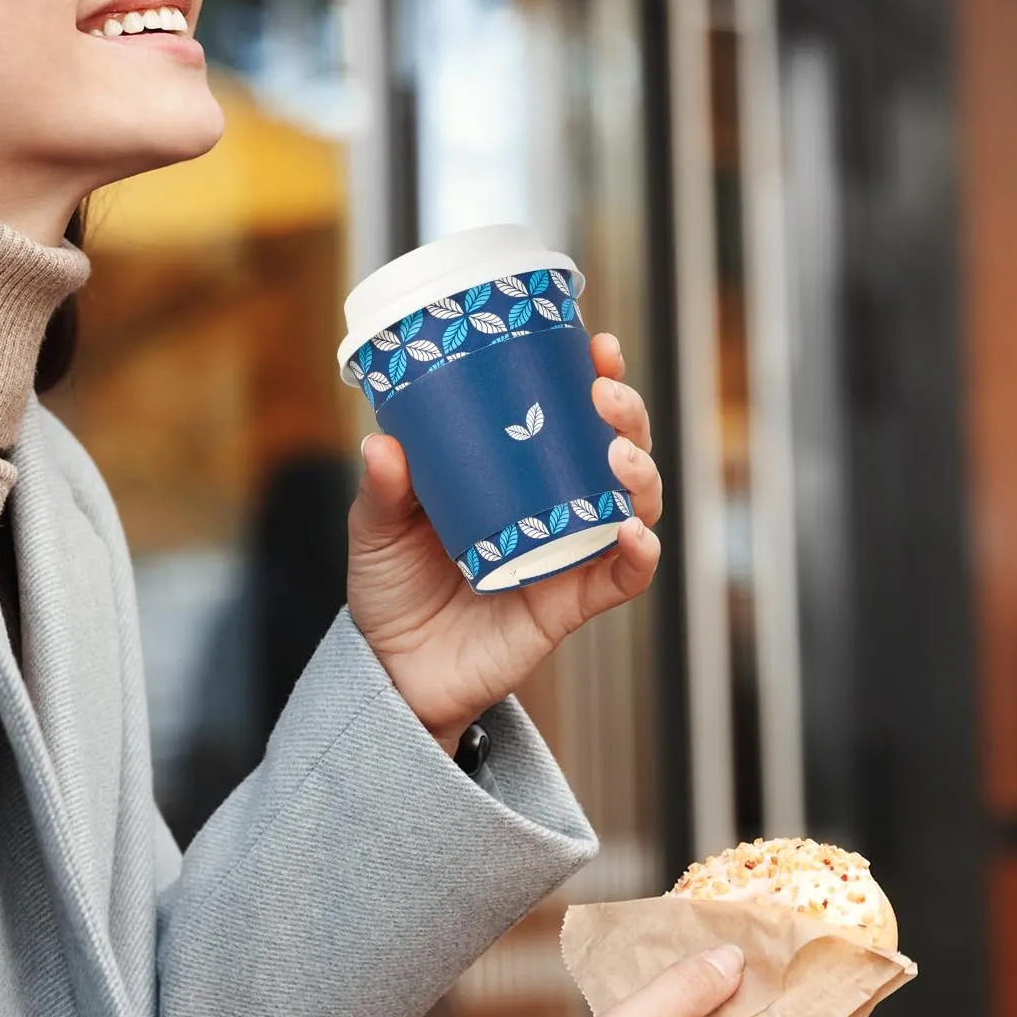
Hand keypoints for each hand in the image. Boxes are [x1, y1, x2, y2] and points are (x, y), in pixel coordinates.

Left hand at [347, 333, 662, 747]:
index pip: (567, 415)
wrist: (392, 670)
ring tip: (616, 456)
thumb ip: (382, 489)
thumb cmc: (390, 587)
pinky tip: (630, 531)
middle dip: (626, 416)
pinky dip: (640, 554)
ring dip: (641, 473)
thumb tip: (383, 442)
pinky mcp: (569, 602)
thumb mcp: (375, 528)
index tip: (597, 346)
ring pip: (634, 503)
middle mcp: (552, 506)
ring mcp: (566, 552)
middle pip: (615, 449)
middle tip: (604, 394)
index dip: (592, 378)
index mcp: (513, 473)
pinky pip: (622, 577)